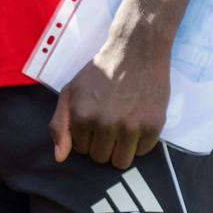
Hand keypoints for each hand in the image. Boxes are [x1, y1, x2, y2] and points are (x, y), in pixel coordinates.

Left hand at [49, 35, 168, 169]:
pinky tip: (138, 120)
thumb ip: (60, 124)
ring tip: (123, 126)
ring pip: (121, 162)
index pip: (81, 149)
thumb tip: (60, 158)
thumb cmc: (101, 71)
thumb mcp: (71, 91)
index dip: (87, 135)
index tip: (94, 118)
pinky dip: (140, 141)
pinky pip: (143, 152)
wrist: (136, 50)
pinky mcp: (152, 127)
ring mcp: (130, 127)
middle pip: (100, 158)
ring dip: (120, 148)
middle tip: (110, 122)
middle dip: (103, 144)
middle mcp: (104, 124)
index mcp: (82, 115)